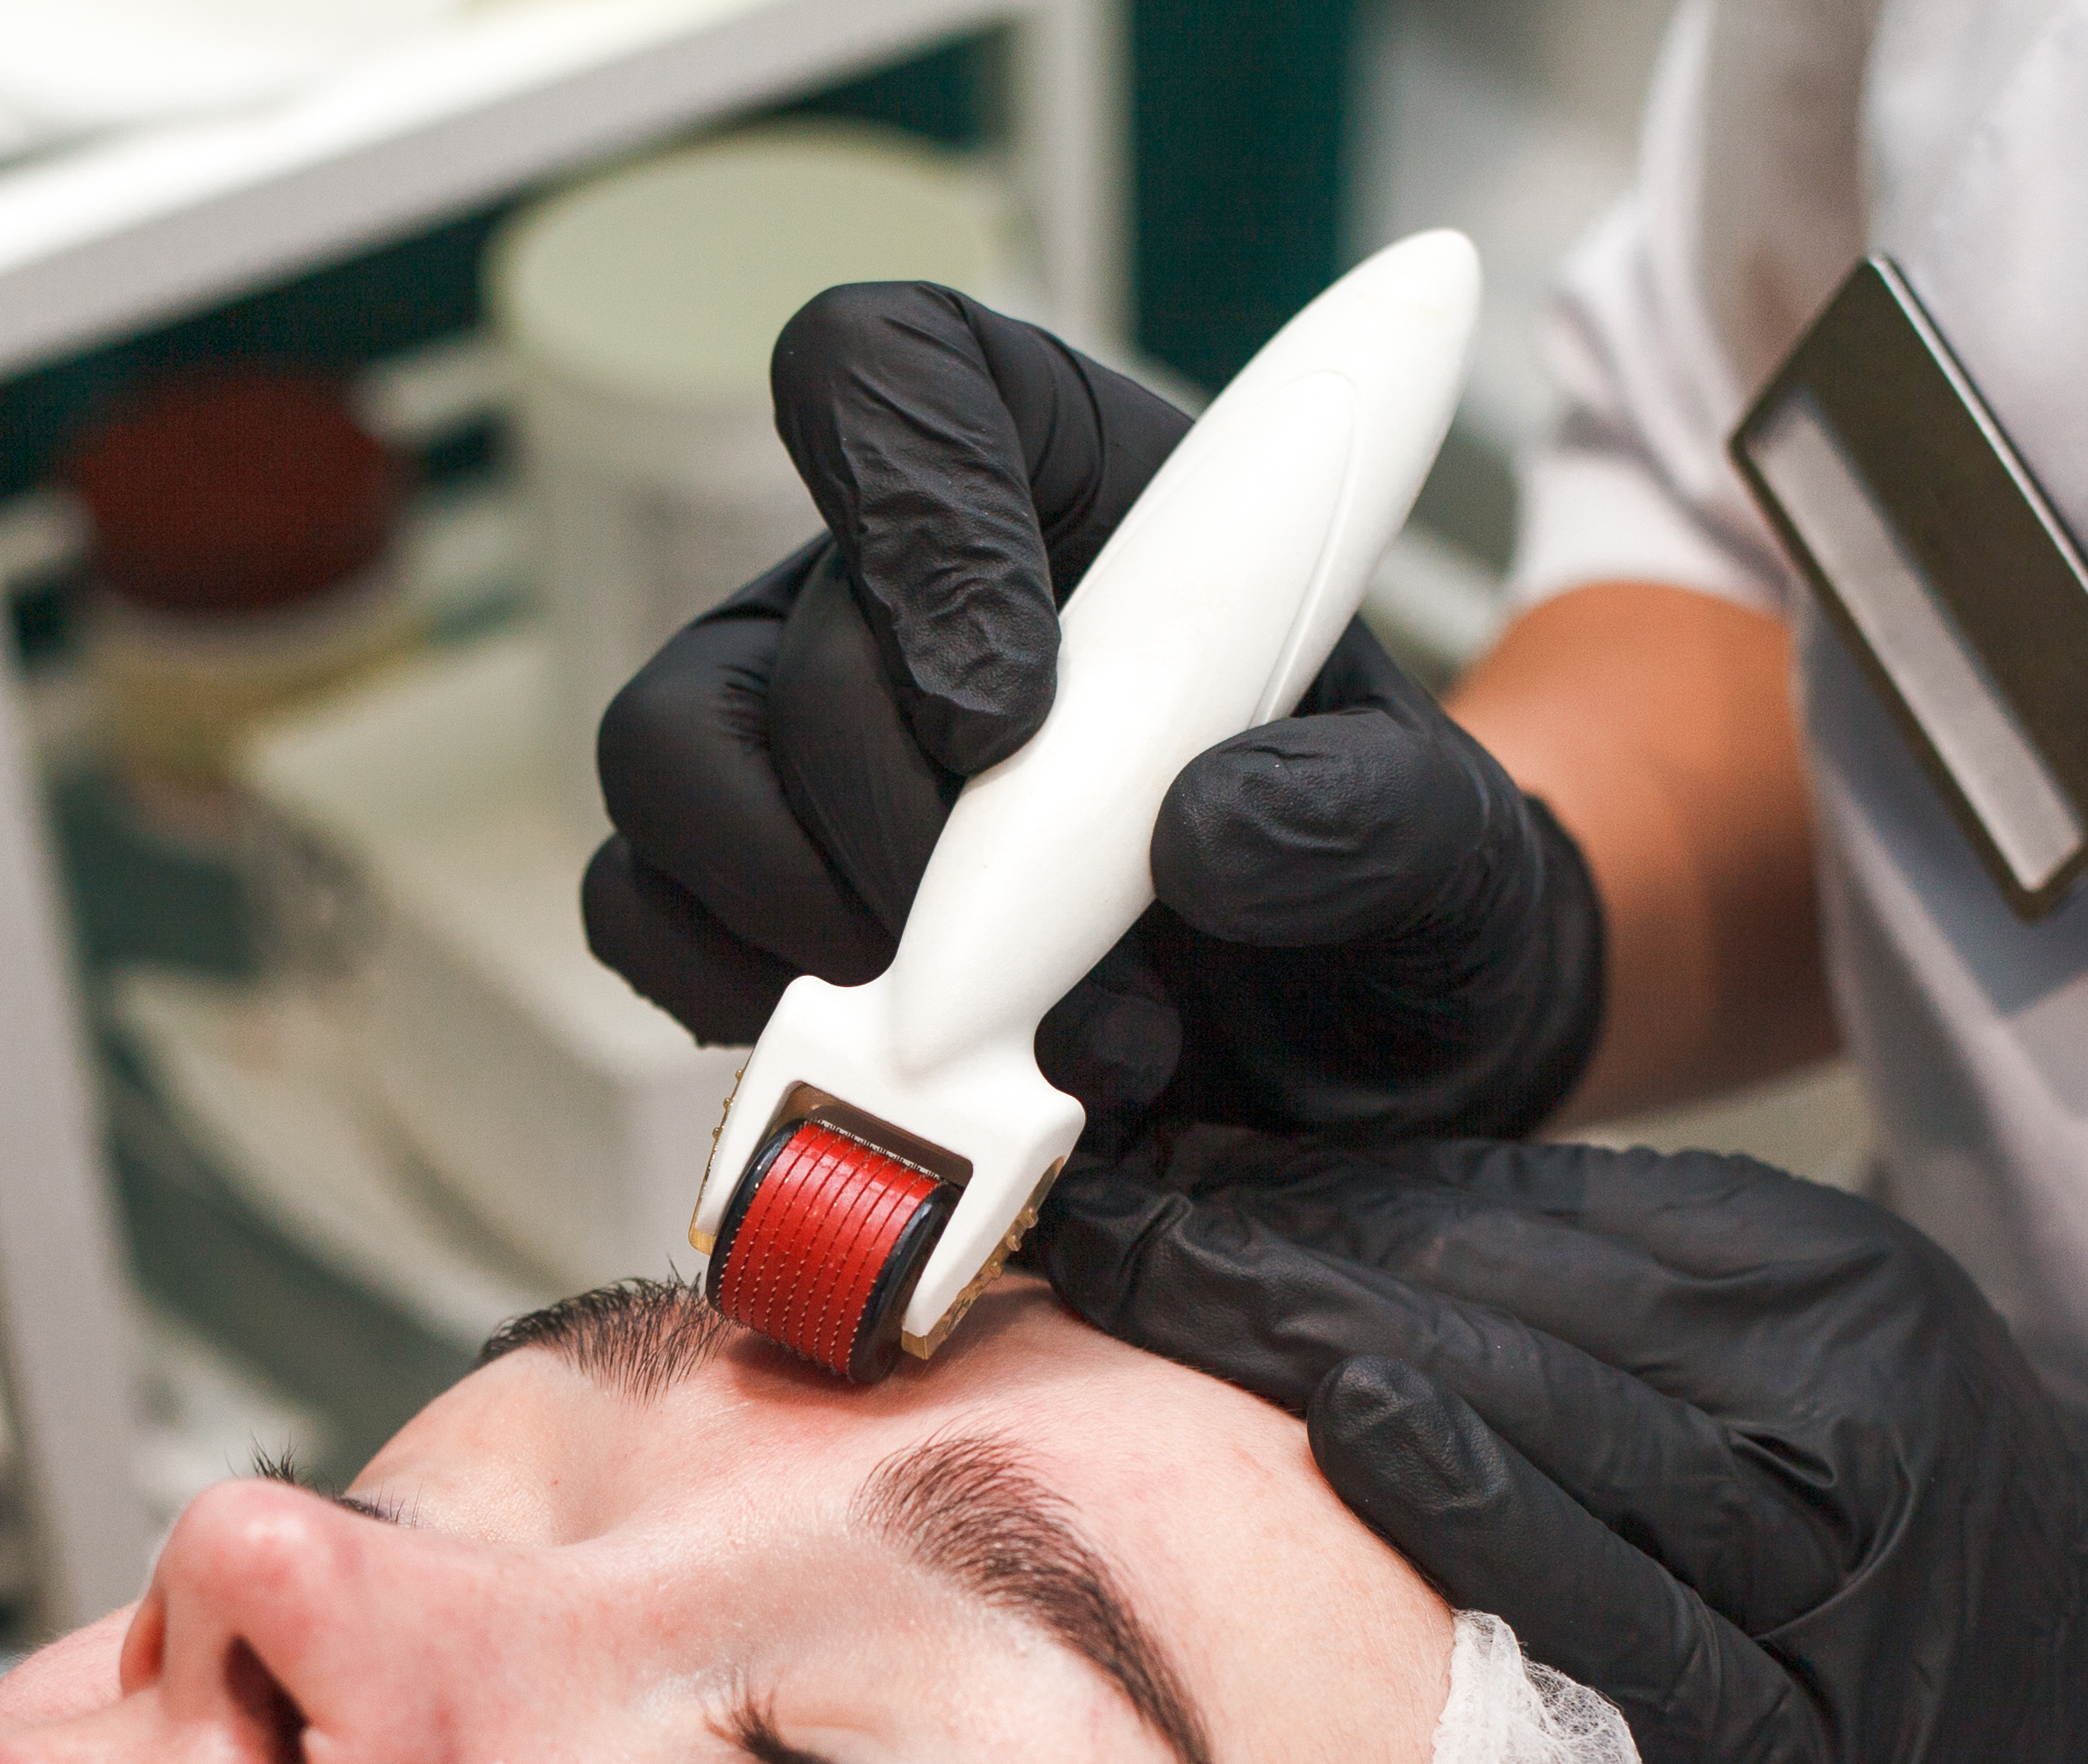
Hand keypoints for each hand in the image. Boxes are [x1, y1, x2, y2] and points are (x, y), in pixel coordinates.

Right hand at [578, 282, 1607, 1148]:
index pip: (895, 371)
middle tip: (1061, 982)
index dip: (915, 518)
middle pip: (797, 641)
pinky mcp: (738, 879)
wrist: (1344, 1045)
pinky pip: (637, 908)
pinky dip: (742, 1003)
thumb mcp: (1450, 848)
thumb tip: (1199, 834)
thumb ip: (1367, 818)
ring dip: (815, 925)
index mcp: (1061, 473)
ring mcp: (789, 726)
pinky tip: (899, 1068)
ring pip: (673, 762)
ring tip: (1004, 1046)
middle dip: (909, 836)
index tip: (1011, 713)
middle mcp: (892, 580)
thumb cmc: (1382, 894)